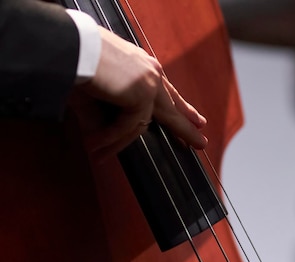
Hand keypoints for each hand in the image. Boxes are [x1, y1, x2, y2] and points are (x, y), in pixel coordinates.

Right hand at [80, 27, 207, 157]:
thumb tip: (112, 141)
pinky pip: (128, 127)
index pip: (168, 91)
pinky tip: (95, 146)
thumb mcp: (99, 93)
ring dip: (114, 143)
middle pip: (172, 109)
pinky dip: (109, 138)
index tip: (197, 119)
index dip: (182, 108)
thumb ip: (111, 117)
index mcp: (143, 66)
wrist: (69, 48)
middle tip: (201, 144)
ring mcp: (149, 83)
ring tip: (98, 156)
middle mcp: (150, 72)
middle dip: (186, 129)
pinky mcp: (142, 94)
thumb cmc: (76, 64)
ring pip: (139, 126)